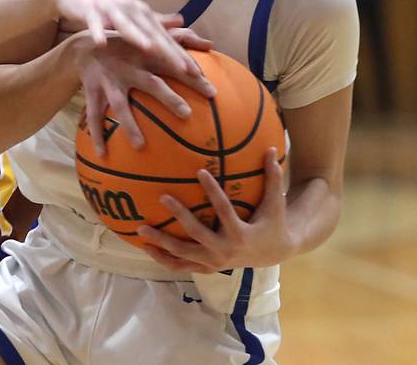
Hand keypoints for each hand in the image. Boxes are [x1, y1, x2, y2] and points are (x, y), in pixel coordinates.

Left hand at [136, 148, 290, 272]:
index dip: (212, 191)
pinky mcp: (207, 268)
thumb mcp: (275, 202)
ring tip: (141, 228)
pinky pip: (181, 266)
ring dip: (161, 242)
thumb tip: (272, 148)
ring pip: (183, 255)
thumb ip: (273, 177)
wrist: (274, 253)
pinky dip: (164, 259)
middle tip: (163, 197)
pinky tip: (146, 247)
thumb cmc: (272, 222)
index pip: (224, 210)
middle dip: (180, 216)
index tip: (200, 171)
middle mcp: (226, 251)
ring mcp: (214, 262)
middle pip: (197, 233)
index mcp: (241, 234)